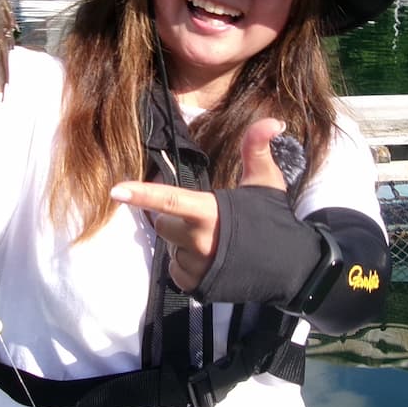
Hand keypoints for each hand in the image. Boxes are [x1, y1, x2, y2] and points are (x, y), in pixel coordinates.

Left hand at [109, 118, 286, 291]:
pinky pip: (176, 271)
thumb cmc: (272, 220)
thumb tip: (273, 120)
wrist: (291, 268)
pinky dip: (187, 265)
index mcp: (209, 212)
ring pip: (170, 249)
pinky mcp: (195, 286)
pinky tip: (210, 261)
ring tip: (214, 243)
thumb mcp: (265, 182)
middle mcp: (198, 242)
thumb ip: (257, 149)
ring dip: (183, 244)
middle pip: (163, 224)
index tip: (116, 190)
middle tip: (203, 219)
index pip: (169, 200)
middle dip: (176, 220)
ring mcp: (196, 267)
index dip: (141, 194)